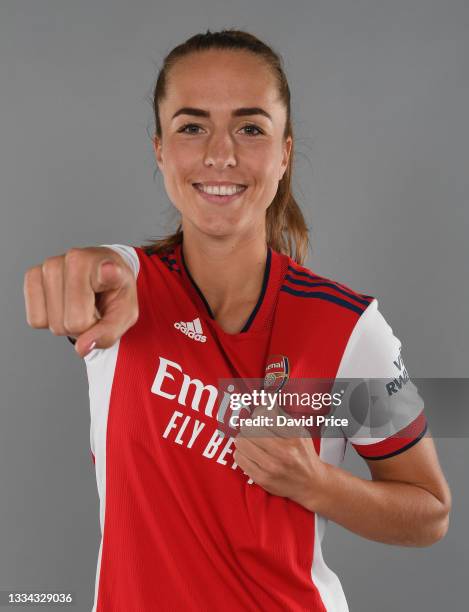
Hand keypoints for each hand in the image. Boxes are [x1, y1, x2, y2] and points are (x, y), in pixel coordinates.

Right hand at [23, 246, 138, 357]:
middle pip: (73, 323)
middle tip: (94, 309)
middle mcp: (75, 258)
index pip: (103, 279)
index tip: (109, 270)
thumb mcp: (125, 315)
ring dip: (67, 323)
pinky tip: (63, 303)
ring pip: (53, 323)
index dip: (106, 275)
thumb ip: (108, 333)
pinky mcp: (32, 275)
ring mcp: (51, 265)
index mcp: (106, 264)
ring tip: (80, 304)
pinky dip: (49, 320)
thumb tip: (82, 347)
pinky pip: (35, 319)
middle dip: (85, 326)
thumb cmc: (115, 293)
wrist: (104, 273)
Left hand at [233, 396, 325, 508]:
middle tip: (253, 430)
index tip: (259, 417)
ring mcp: (271, 467)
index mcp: (293, 436)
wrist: (312, 484)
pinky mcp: (262, 479)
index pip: (263, 415)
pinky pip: (239, 457)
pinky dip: (242, 453)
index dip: (258, 414)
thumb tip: (264, 400)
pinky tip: (250, 454)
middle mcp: (283, 452)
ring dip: (244, 439)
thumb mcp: (300, 432)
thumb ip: (282, 416)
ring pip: (241, 442)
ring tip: (251, 442)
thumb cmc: (304, 455)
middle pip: (249, 427)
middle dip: (249, 426)